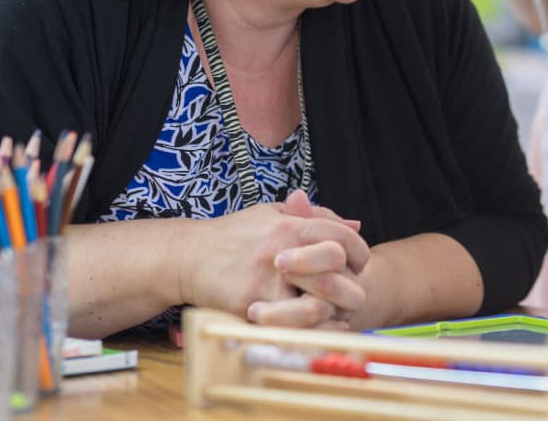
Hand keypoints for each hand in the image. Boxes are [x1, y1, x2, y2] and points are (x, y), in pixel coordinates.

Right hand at [176, 191, 369, 328]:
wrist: (188, 256)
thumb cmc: (235, 235)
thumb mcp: (273, 213)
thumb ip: (315, 217)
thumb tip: (356, 225)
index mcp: (290, 225)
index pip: (341, 237)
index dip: (359, 252)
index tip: (359, 265)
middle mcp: (281, 251)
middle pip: (336, 272)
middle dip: (350, 287)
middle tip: (350, 296)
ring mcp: (265, 282)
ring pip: (316, 307)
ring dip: (332, 315)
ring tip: (336, 317)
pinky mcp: (249, 309)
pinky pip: (290, 329)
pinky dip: (308, 333)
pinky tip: (315, 330)